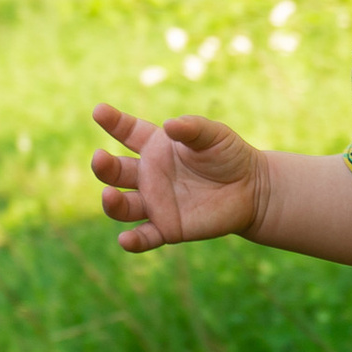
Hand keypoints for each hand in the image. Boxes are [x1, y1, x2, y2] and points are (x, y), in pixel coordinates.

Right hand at [89, 103, 266, 251]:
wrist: (252, 189)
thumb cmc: (229, 155)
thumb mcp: (214, 134)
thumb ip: (192, 128)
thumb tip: (170, 125)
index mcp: (156, 147)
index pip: (127, 132)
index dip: (113, 121)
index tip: (99, 111)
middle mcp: (149, 175)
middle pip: (116, 171)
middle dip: (104, 166)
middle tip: (100, 158)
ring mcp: (155, 203)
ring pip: (123, 206)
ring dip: (112, 203)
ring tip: (109, 195)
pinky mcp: (167, 228)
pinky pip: (145, 237)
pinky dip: (133, 241)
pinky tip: (126, 240)